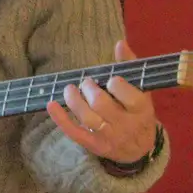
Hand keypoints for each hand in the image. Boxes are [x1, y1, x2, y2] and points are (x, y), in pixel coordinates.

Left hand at [45, 40, 157, 164]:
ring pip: (86, 117)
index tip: (111, 80)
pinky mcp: (93, 145)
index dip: (115, 84)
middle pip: (101, 104)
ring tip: (70, 89)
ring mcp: (109, 137)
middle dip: (89, 89)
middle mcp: (126, 126)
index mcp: (142, 110)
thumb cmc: (138, 113)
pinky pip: (74, 132)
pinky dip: (60, 118)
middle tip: (86, 83)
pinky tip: (51, 104)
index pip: (128, 95)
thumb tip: (120, 43)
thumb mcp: (141, 90)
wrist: (139, 148)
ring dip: (73, 100)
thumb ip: (130, 66)